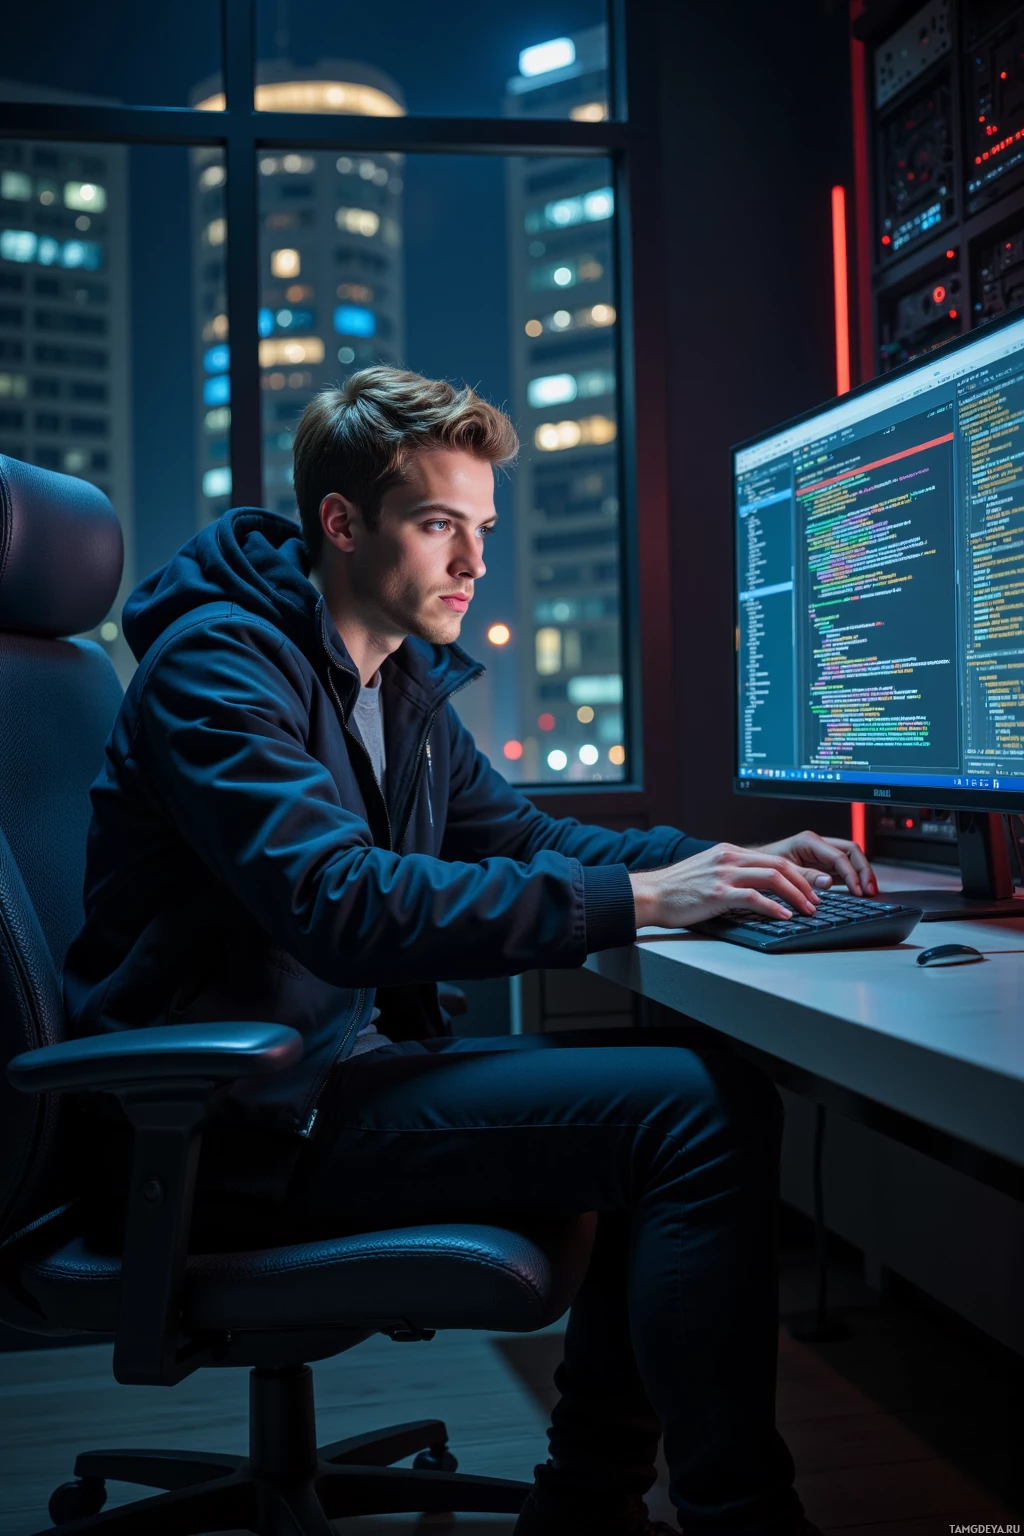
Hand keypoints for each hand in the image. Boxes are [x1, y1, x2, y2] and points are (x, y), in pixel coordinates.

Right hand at [629, 843, 827, 929]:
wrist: (650, 894)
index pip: (773, 858)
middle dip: (803, 884)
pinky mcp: (717, 892)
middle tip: (815, 901)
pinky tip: (783, 916)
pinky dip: (774, 907)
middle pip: (779, 865)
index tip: (809, 890)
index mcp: (728, 852)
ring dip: (795, 895)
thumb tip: (756, 888)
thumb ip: (731, 873)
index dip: (797, 875)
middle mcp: (729, 858)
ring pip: (772, 877)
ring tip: (806, 910)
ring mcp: (723, 874)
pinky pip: (754, 897)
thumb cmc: (676, 889)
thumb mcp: (707, 871)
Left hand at [757, 830, 876, 896]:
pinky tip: (858, 892)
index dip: (852, 873)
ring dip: (861, 874)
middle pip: (851, 852)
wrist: (752, 867)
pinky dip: (852, 879)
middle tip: (870, 891)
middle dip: (864, 870)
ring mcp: (821, 854)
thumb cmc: (763, 865)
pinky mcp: (821, 865)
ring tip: (869, 892)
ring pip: (850, 859)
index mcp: (809, 841)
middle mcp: (818, 845)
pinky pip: (843, 869)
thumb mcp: (783, 871)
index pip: (841, 855)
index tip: (858, 890)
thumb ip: (805, 876)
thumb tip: (827, 882)